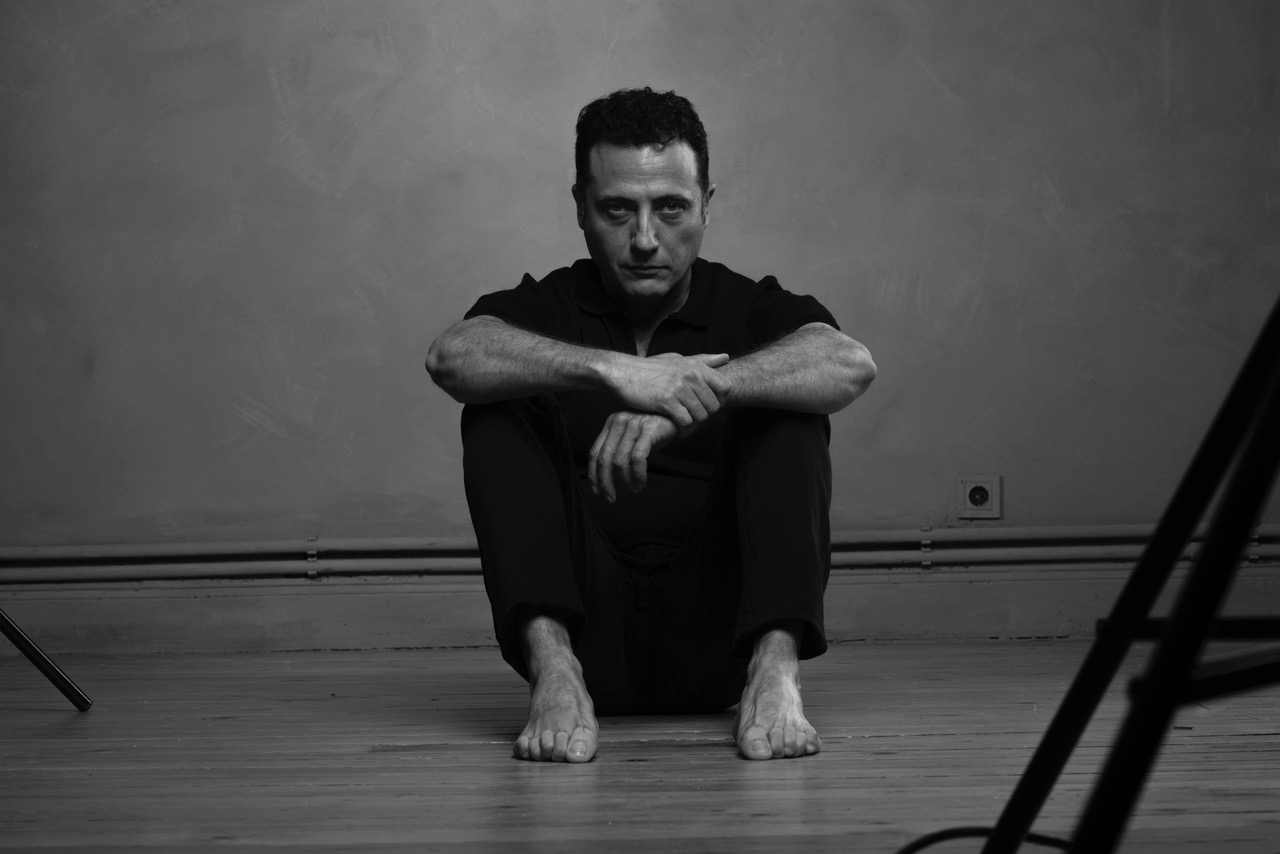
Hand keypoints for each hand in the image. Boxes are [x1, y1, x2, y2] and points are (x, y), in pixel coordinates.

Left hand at [587, 411, 678, 502]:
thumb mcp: (631, 437)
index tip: (597, 492)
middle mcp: (619, 422)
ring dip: (626, 481)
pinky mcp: (648, 429)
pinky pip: (637, 458)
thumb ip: (618, 451)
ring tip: (634, 489)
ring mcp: (633, 424)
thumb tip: (607, 478)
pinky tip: (641, 483)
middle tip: (611, 498)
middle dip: (606, 483)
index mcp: (610, 424)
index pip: (595, 453)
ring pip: (620, 461)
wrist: (677, 415)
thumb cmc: (653, 430)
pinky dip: (638, 475)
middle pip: (604, 459)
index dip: (593, 475)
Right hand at [604, 352, 731, 430]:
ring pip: (701, 416)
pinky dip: (682, 428)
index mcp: (695, 366)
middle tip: (691, 415)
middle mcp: (690, 376)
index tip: (706, 403)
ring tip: (682, 421)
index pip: (725, 387)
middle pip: (714, 405)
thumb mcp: (678, 359)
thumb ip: (703, 360)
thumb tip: (726, 357)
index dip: (719, 399)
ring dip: (693, 422)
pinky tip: (674, 425)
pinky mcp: (667, 402)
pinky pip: (686, 421)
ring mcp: (679, 389)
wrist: (623, 372)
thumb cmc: (650, 368)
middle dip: (704, 414)